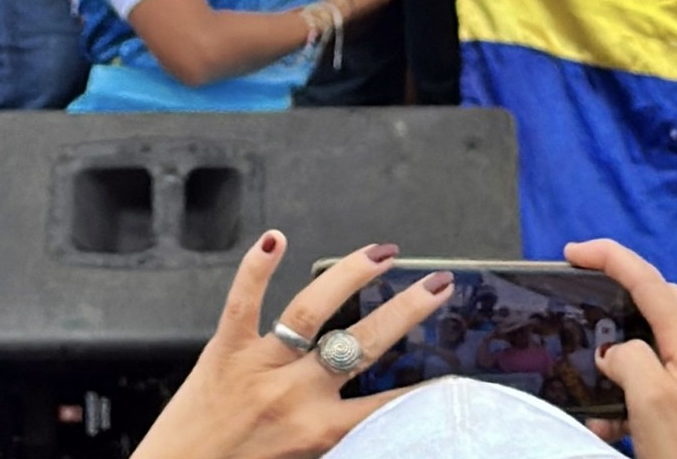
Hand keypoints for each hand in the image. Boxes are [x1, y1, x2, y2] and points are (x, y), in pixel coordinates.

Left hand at [134, 231, 455, 458]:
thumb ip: (332, 440)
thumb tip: (368, 421)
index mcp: (319, 433)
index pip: (386, 406)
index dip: (423, 388)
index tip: (452, 371)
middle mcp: (297, 395)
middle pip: (363, 343)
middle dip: (406, 310)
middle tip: (436, 284)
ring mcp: (261, 366)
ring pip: (313, 309)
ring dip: (351, 275)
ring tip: (382, 252)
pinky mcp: (224, 349)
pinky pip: (243, 301)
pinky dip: (259, 266)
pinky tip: (276, 237)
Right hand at [564, 238, 676, 458]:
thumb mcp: (649, 398)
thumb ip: (628, 357)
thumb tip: (616, 354)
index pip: (649, 281)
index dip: (610, 257)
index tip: (572, 253)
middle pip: (656, 302)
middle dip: (616, 293)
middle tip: (581, 298)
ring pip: (652, 343)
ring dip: (617, 352)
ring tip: (590, 374)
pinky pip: (653, 382)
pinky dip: (626, 391)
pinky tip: (606, 421)